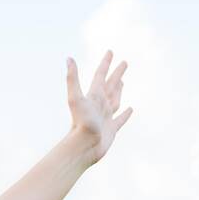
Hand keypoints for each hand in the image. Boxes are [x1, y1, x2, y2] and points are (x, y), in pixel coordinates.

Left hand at [66, 50, 131, 164]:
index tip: (110, 52)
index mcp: (94, 96)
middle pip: (110, 85)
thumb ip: (72, 78)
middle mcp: (100, 105)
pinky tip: (130, 109)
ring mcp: (106, 117)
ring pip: (115, 100)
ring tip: (122, 83)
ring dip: (119, 90)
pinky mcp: (111, 130)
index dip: (105, 63)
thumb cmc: (80, 123)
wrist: (83, 147)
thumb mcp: (76, 97)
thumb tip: (68, 58)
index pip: (100, 76)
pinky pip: (121, 119)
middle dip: (116, 74)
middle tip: (124, 63)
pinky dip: (126, 114)